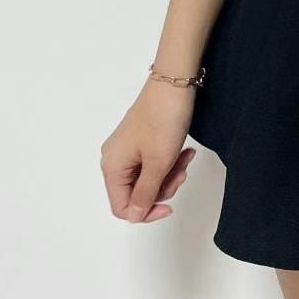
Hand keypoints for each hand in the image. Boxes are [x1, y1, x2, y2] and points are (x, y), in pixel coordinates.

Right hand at [100, 78, 198, 223]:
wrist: (175, 82)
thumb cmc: (164, 120)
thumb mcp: (158, 163)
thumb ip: (146, 193)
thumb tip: (136, 215)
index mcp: (112, 166)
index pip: (122, 207)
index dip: (146, 212)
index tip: (170, 206)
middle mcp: (116, 158)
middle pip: (137, 193)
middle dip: (163, 188)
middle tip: (181, 174)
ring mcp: (129, 148)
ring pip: (149, 177)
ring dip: (170, 173)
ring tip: (186, 158)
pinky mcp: (142, 139)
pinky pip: (154, 161)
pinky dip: (170, 160)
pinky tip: (186, 151)